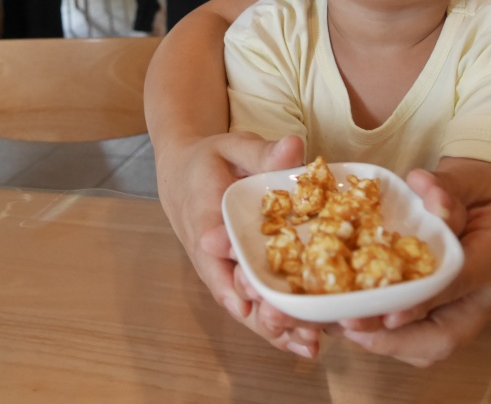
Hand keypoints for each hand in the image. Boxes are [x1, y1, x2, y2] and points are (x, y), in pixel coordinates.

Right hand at [157, 133, 309, 349]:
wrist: (181, 173)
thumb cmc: (210, 159)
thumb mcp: (232, 145)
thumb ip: (262, 151)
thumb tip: (295, 146)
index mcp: (204, 215)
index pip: (212, 249)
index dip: (229, 276)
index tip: (246, 298)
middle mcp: (209, 251)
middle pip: (231, 288)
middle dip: (260, 310)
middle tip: (294, 328)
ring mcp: (220, 268)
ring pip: (243, 306)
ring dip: (273, 327)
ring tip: (309, 345)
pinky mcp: (233, 277)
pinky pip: (252, 305)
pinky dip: (276, 326)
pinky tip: (307, 343)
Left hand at [337, 161, 490, 366]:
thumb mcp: (481, 179)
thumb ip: (451, 184)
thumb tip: (419, 183)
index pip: (457, 284)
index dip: (421, 300)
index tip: (387, 311)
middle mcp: (487, 297)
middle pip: (444, 336)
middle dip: (394, 338)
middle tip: (348, 324)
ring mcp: (473, 313)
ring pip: (433, 346)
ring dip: (388, 343)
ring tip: (344, 326)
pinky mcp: (458, 316)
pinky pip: (427, 340)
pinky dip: (393, 339)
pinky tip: (359, 323)